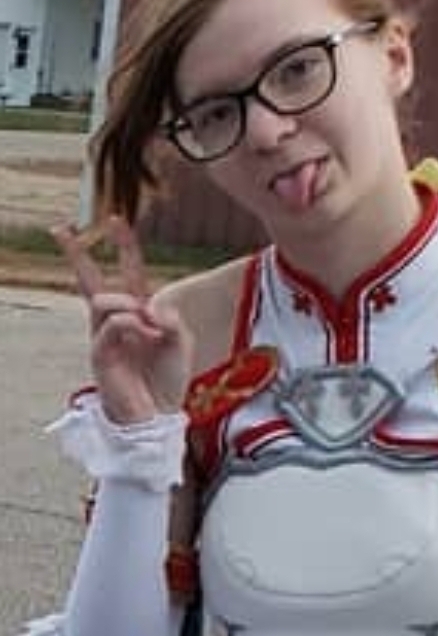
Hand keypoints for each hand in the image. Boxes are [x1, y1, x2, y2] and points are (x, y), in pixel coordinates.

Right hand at [53, 216, 194, 423]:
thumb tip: (149, 304)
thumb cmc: (168, 381)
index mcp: (137, 313)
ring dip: (129, 305)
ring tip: (150, 327)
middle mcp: (116, 322)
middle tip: (59, 229)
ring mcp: (104, 337)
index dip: (123, 245)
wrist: (158, 415)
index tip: (116, 220)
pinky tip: (147, 334)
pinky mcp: (99, 354)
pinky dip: (132, 323)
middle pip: (89, 280)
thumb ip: (171, 318)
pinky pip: (112, 324)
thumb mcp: (181, 343)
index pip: (127, 272)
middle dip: (75, 253)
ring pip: (103, 299)